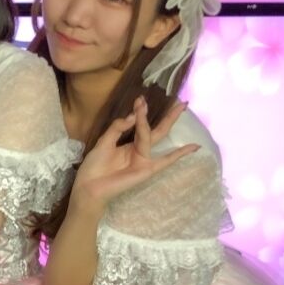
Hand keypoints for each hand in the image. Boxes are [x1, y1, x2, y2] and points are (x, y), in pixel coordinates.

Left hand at [72, 98, 198, 209]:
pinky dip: (179, 154)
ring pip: (152, 136)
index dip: (141, 111)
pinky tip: (194, 147)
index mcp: (128, 144)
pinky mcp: (147, 169)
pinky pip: (166, 161)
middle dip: (168, 116)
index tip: (141, 98)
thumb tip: (133, 115)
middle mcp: (139, 150)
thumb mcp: (104, 142)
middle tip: (180, 102)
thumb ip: (118, 128)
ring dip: (162, 121)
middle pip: (156, 129)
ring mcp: (144, 159)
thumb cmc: (95, 166)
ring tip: (177, 107)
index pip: (139, 124)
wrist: (90, 186)